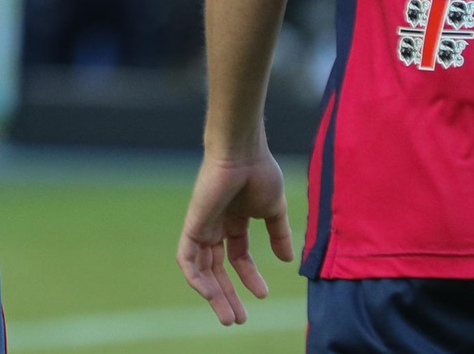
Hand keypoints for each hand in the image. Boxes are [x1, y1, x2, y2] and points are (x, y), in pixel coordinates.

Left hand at [177, 147, 294, 325]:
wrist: (242, 153)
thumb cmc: (259, 172)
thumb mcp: (274, 210)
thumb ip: (278, 234)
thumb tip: (286, 260)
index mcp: (234, 221)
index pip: (238, 257)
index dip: (250, 277)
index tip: (263, 295)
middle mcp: (216, 226)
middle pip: (217, 269)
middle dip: (227, 295)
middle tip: (237, 320)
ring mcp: (203, 226)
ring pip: (202, 270)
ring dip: (213, 295)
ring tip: (227, 317)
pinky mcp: (192, 225)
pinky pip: (187, 258)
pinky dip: (195, 278)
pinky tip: (209, 294)